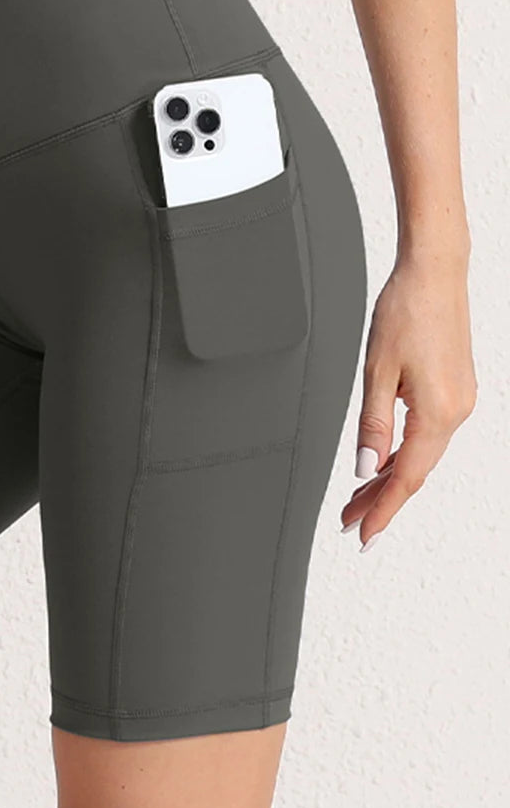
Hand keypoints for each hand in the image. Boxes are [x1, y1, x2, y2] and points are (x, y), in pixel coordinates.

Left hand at [341, 253, 475, 550]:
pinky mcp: (453, 391)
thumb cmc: (405, 312)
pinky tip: (381, 462)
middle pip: (413, 471)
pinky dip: (401, 453)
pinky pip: (426, 435)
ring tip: (356, 498)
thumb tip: (366, 468)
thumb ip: (373, 425)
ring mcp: (458, 402)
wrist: (434, 274)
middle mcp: (456, 412)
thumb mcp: (376, 371)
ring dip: (388, 477)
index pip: (406, 476)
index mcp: (438, 411)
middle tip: (348, 521)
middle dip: (379, 499)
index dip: (382, 509)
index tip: (363, 534)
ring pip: (420, 454)